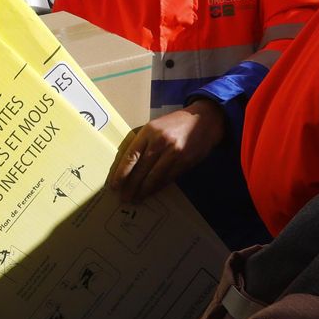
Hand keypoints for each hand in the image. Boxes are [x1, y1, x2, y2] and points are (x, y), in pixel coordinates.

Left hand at [109, 98, 226, 202]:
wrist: (204, 120)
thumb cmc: (175, 123)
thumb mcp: (155, 126)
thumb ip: (142, 142)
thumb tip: (127, 164)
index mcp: (149, 131)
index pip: (131, 156)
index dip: (121, 173)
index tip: (114, 185)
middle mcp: (161, 142)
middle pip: (141, 169)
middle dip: (131, 186)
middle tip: (124, 198)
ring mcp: (174, 153)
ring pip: (155, 177)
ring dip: (144, 191)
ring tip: (136, 199)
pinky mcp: (185, 162)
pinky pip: (168, 178)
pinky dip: (157, 187)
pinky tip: (150, 193)